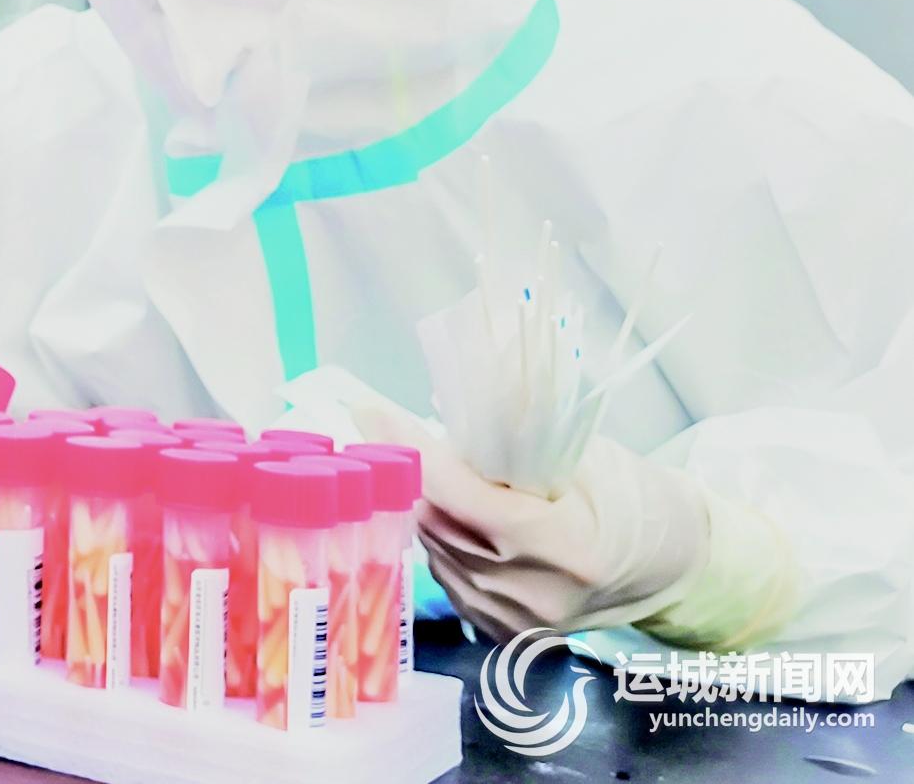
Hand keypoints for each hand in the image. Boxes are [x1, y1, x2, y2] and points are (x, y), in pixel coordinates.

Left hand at [355, 401, 710, 639]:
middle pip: (438, 523)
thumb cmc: (635, 501)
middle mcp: (536, 593)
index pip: (461, 495)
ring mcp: (518, 621)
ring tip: (435, 471)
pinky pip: (448, 577)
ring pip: (435, 550)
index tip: (372, 413)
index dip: (412, 451)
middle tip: (393, 430)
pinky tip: (457, 516)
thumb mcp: (586, 456)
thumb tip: (441, 415)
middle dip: (410, 473)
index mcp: (565, 545)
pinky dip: (442, 540)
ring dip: (425, 506)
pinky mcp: (506, 634)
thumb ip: (515, 442)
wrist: (675, 569)